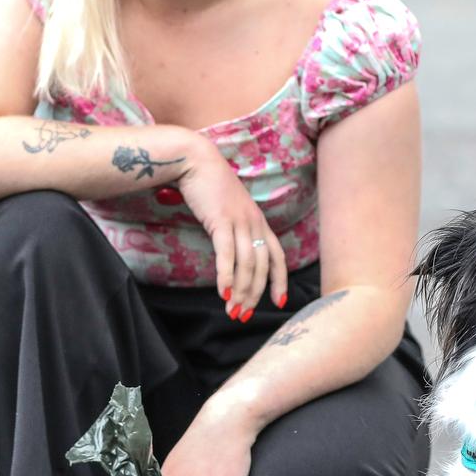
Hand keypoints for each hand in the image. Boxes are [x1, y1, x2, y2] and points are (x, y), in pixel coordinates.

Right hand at [175, 141, 288, 320]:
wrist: (196, 161)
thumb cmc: (210, 187)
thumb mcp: (230, 210)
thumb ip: (235, 229)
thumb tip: (233, 254)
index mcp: (259, 222)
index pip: (277, 257)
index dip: (280, 281)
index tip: (279, 302)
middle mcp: (255, 223)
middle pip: (262, 267)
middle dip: (254, 295)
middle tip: (242, 315)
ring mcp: (240, 222)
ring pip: (247, 265)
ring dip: (240, 291)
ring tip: (231, 310)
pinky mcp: (221, 221)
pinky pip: (227, 254)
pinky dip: (226, 276)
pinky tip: (222, 291)